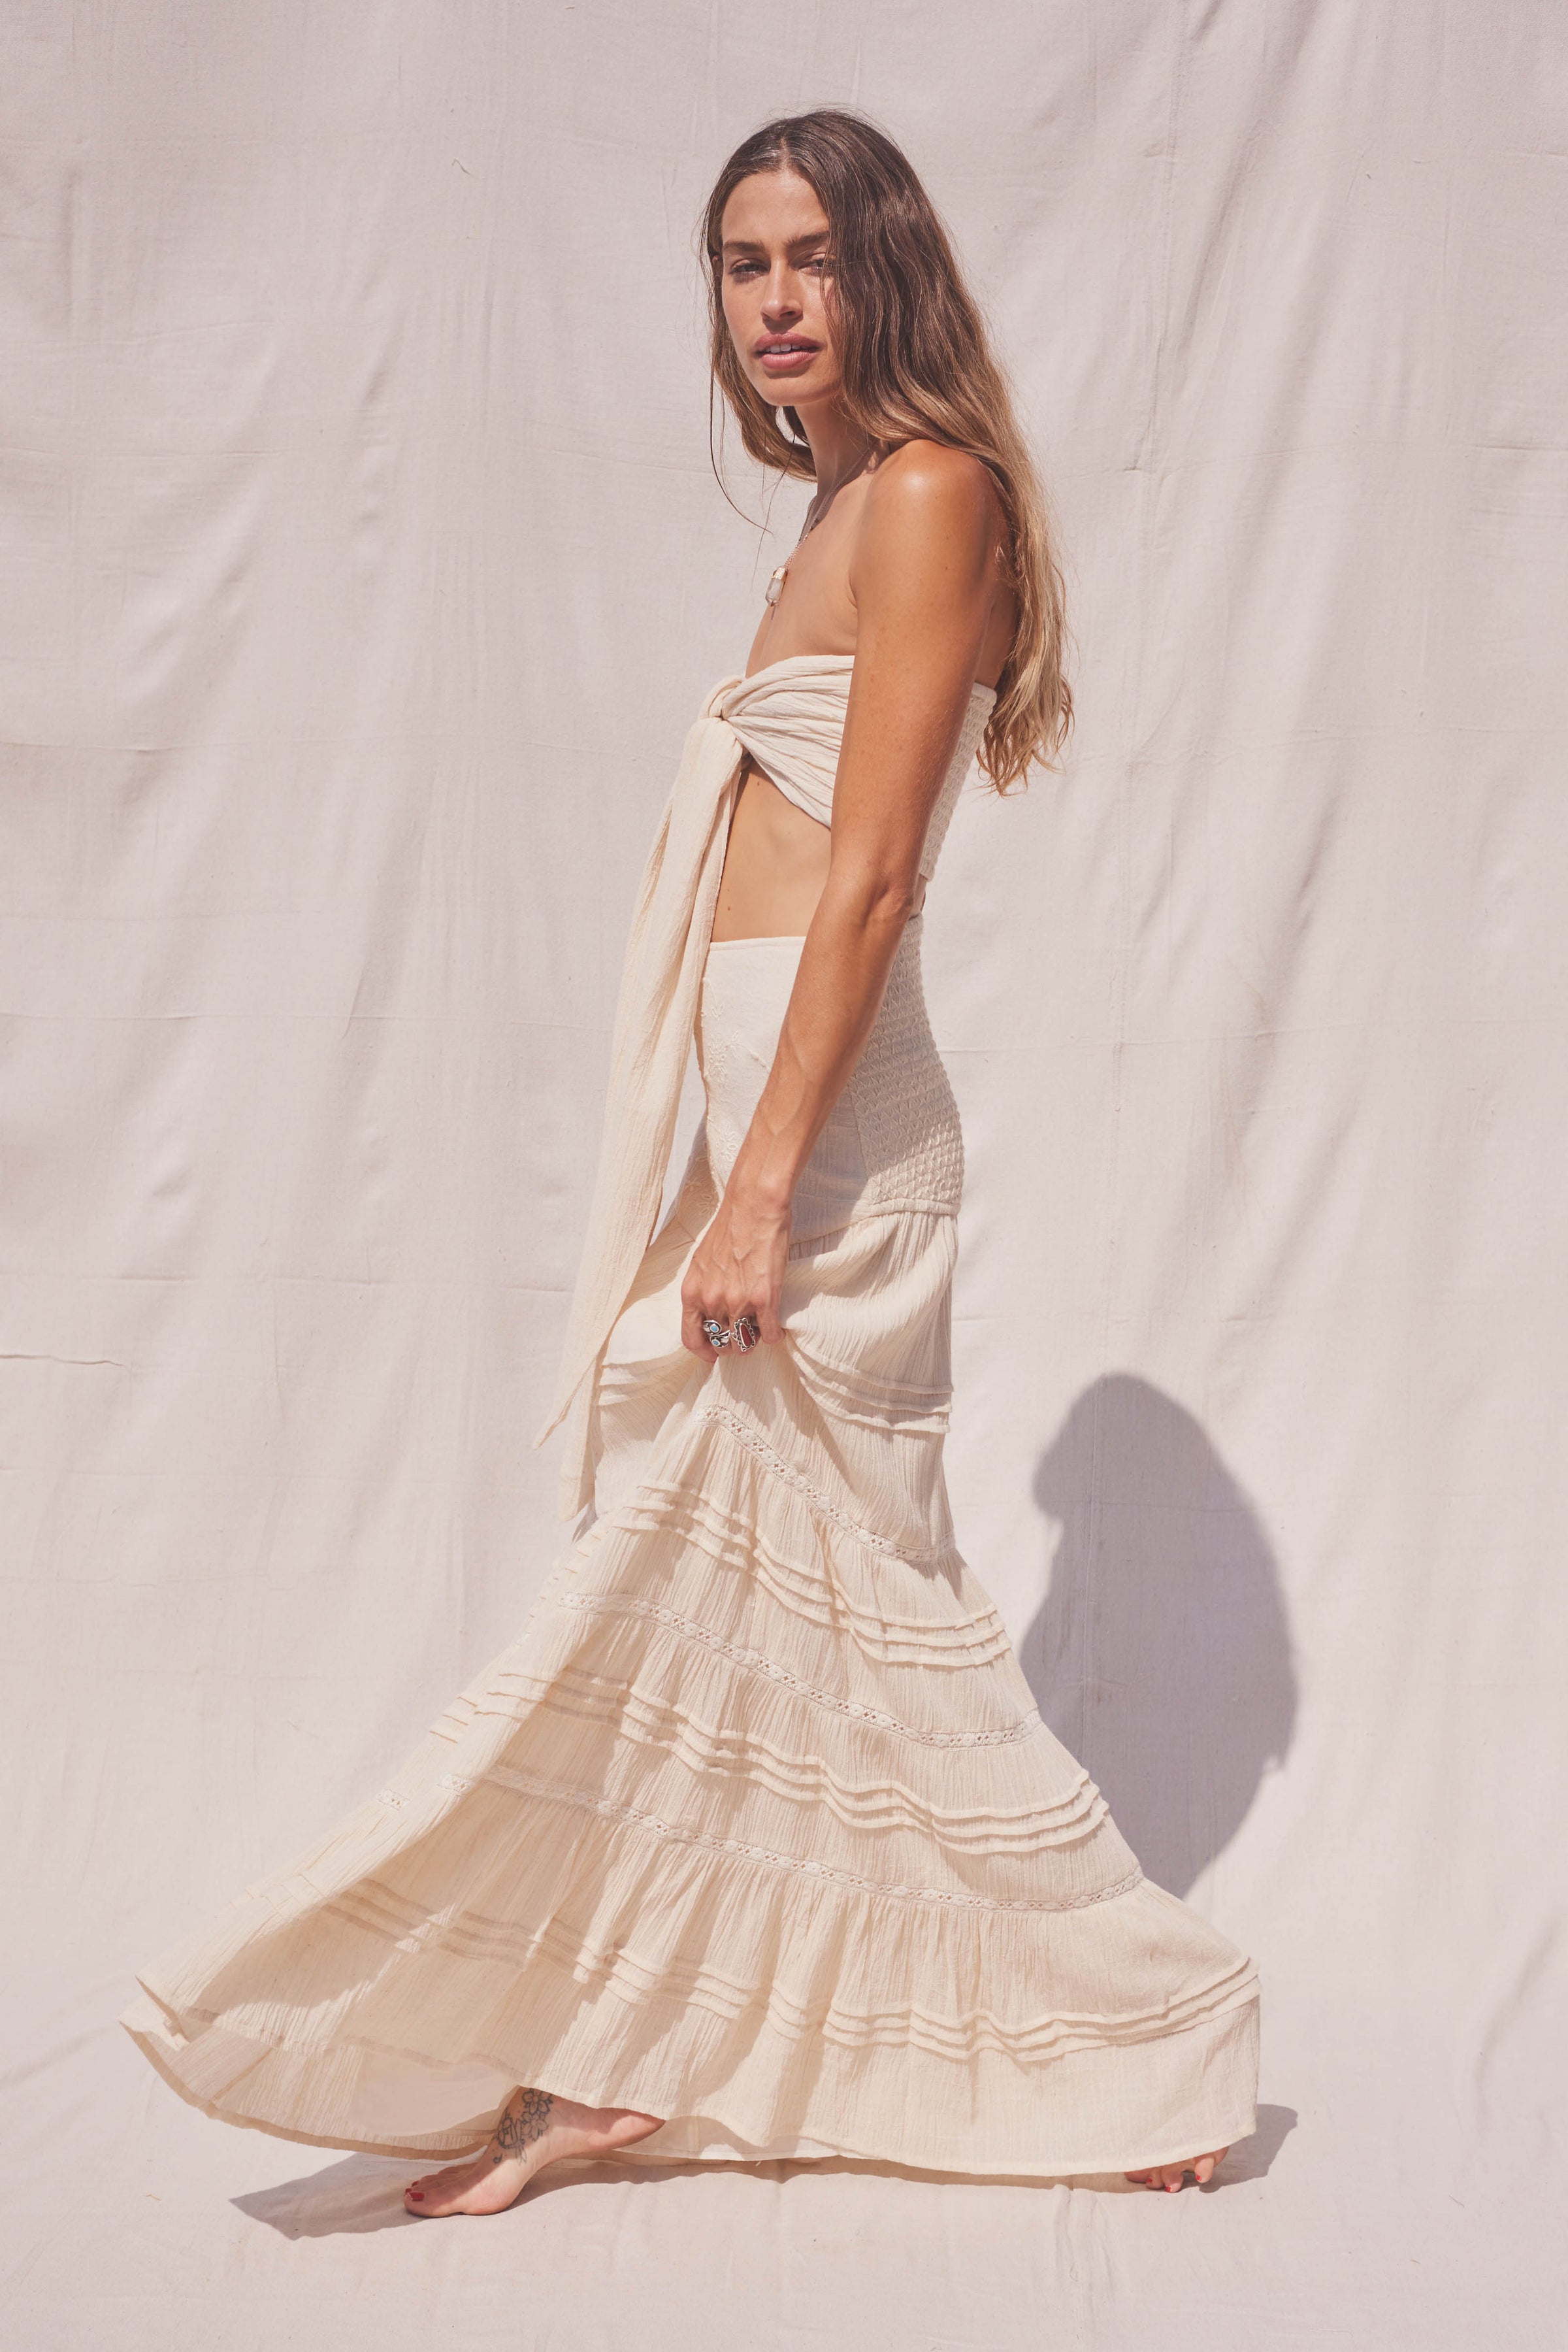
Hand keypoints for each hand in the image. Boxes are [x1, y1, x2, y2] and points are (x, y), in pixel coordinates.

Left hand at [680, 1178, 790, 1356]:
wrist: (753, 1206)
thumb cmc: (730, 1227)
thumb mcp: (702, 1261)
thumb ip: (704, 1288)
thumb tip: (710, 1309)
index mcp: (692, 1292)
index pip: (691, 1338)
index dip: (704, 1351)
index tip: (715, 1352)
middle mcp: (712, 1301)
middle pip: (721, 1344)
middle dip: (733, 1343)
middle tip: (744, 1332)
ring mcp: (738, 1302)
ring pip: (745, 1344)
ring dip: (754, 1341)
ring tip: (760, 1328)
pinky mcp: (765, 1300)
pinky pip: (770, 1334)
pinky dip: (775, 1335)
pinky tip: (777, 1326)